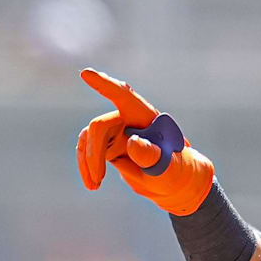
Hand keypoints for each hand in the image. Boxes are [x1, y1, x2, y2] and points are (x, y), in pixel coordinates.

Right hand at [75, 68, 214, 215]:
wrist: (171, 181)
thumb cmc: (174, 171)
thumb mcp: (169, 168)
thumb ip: (153, 155)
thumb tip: (132, 142)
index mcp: (146, 116)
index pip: (124, 96)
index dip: (106, 86)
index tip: (86, 74)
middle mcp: (127, 118)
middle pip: (100, 126)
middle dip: (95, 152)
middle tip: (99, 178)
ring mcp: (114, 130)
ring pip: (89, 139)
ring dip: (88, 162)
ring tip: (94, 186)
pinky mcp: (105, 143)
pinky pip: (87, 150)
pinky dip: (87, 166)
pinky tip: (92, 183)